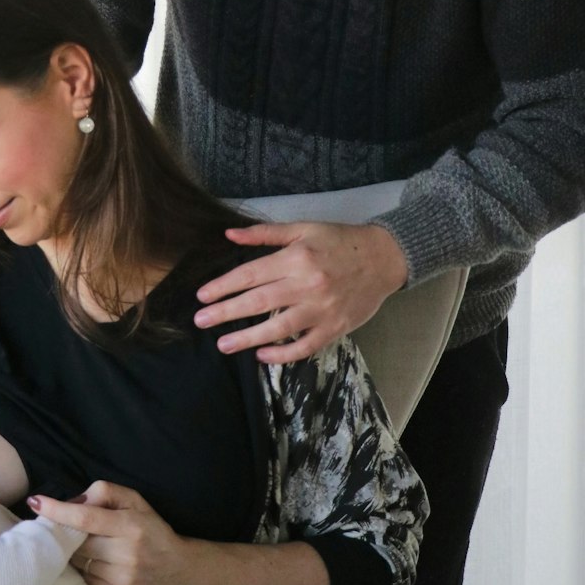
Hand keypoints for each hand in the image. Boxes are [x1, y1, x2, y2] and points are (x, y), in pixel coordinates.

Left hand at [29, 482, 191, 584]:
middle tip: (69, 531)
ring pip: (80, 565)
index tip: (35, 502)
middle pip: (78, 544)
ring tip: (94, 550)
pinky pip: (89, 583)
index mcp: (131, 526)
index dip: (57, 511)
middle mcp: (127, 555)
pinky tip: (101, 567)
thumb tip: (73, 501)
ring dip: (78, 556)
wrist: (182, 573)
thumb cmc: (154, 531)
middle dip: (69, 536)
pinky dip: (88, 573)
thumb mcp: (137, 502)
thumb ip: (105, 492)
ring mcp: (123, 581)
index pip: (85, 518)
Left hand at [194, 220, 407, 362]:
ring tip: (223, 344)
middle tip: (200, 321)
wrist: (384, 258)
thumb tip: (230, 234)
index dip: (223, 286)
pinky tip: (262, 355)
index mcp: (296, 258)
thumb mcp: (302, 228)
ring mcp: (322, 309)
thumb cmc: (339, 241)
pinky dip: (283, 354)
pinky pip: (305, 346)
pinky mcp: (335, 328)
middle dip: (226, 313)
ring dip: (247, 338)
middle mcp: (307, 284)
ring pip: (278, 328)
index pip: (250, 274)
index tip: (202, 296)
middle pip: (258, 303)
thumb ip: (265, 233)